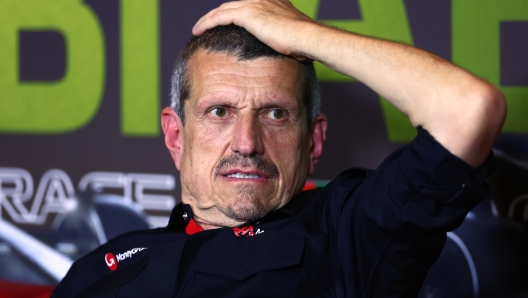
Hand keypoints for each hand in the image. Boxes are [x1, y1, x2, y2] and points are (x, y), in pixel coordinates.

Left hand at [192, 0, 315, 59]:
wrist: (308, 38)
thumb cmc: (306, 45)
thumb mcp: (294, 40)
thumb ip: (285, 41)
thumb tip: (285, 53)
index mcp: (275, 3)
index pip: (248, 7)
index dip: (235, 15)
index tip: (227, 25)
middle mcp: (263, 0)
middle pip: (233, 6)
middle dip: (219, 15)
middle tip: (208, 26)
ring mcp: (254, 4)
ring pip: (223, 10)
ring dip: (208, 19)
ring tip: (198, 29)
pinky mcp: (247, 14)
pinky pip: (219, 17)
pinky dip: (206, 23)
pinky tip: (197, 31)